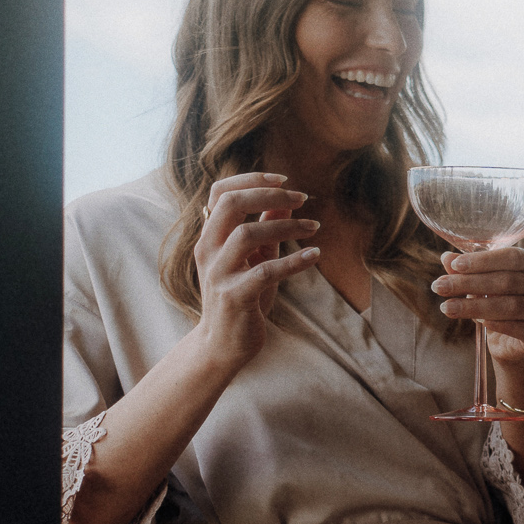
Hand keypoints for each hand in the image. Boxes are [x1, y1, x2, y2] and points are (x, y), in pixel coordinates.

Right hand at [191, 173, 321, 371]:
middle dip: (269, 194)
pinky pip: (265, 272)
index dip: (251, 179)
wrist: (224, 344)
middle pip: (230, 204)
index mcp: (210, 236)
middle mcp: (208, 249)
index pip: (220, 192)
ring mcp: (219, 273)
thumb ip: (266, 229)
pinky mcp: (234, 296)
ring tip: (314, 228)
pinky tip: (315, 255)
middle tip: (303, 198)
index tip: (284, 179)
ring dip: (286, 226)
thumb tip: (286, 200)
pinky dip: (293, 261)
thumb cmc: (243, 296)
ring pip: (246, 234)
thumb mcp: (255, 258)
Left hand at [431, 246, 523, 404]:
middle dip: (470, 283)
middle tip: (439, 287)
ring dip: (475, 306)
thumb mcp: (479, 285)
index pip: (513, 257)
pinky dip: (495, 324)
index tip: (454, 265)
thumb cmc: (497, 304)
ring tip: (447, 307)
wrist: (512, 344)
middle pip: (508, 281)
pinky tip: (476, 322)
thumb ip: (465, 271)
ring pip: (512, 305)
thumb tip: (446, 257)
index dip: (483, 260)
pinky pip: (519, 328)